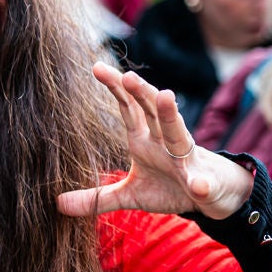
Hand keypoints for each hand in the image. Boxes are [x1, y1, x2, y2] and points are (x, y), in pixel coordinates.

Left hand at [56, 63, 253, 219]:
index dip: (115, 88)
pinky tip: (198, 184)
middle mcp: (165, 142)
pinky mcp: (204, 183)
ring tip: (165, 96)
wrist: (213, 197)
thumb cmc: (169, 186)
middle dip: (141, 93)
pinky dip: (200, 183)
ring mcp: (186, 160)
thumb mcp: (129, 195)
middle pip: (152, 112)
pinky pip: (201, 183)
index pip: (128, 108)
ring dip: (170, 115)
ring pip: (178, 134)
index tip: (97, 67)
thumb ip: (97, 198)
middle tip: (128, 76)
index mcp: (144, 140)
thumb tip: (58, 204)